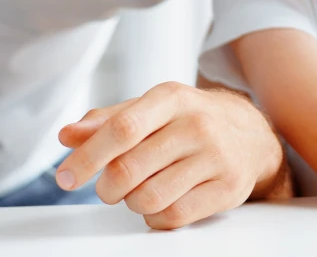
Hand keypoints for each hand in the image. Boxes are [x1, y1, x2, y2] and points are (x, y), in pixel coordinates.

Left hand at [55, 83, 284, 229]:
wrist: (251, 134)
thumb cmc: (190, 120)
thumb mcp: (152, 109)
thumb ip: (108, 120)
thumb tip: (68, 135)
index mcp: (171, 98)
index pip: (122, 128)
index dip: (87, 156)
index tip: (65, 177)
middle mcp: (196, 124)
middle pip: (129, 169)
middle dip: (107, 188)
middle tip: (108, 188)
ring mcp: (215, 157)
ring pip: (149, 198)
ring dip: (132, 202)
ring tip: (140, 191)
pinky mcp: (227, 188)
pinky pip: (174, 217)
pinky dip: (156, 217)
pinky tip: (161, 203)